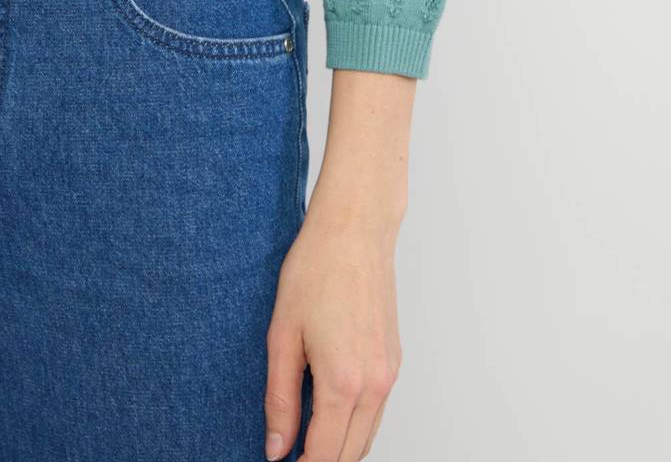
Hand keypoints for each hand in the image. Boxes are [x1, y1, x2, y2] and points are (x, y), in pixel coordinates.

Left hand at [263, 200, 402, 460]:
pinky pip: (377, 412)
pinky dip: (355, 425)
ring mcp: (389, 375)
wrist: (355, 231)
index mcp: (343, 382)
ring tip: (305, 441)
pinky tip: (328, 413)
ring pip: (367, 437)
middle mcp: (374, 386)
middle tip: (290, 455)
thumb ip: (279, 398)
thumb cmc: (315, 271)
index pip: (324, 456)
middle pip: (350, 454)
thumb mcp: (282, 335)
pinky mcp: (394, 362)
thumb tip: (276, 448)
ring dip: (340, 448)